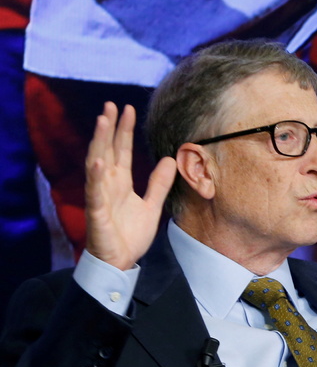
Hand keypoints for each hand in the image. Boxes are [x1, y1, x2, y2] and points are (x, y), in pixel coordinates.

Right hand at [84, 102, 176, 270]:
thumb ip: (159, 183)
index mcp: (120, 182)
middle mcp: (107, 185)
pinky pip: (95, 193)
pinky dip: (97, 177)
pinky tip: (99, 161)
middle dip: (108, 128)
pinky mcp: (97, 213)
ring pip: (97, 164)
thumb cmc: (130, 235)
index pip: (120, 150)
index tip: (127, 109)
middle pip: (106, 150)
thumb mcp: (152, 204)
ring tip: (102, 121)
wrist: (120, 262)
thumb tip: (169, 160)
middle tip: (111, 105)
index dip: (123, 130)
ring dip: (99, 142)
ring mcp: (100, 197)